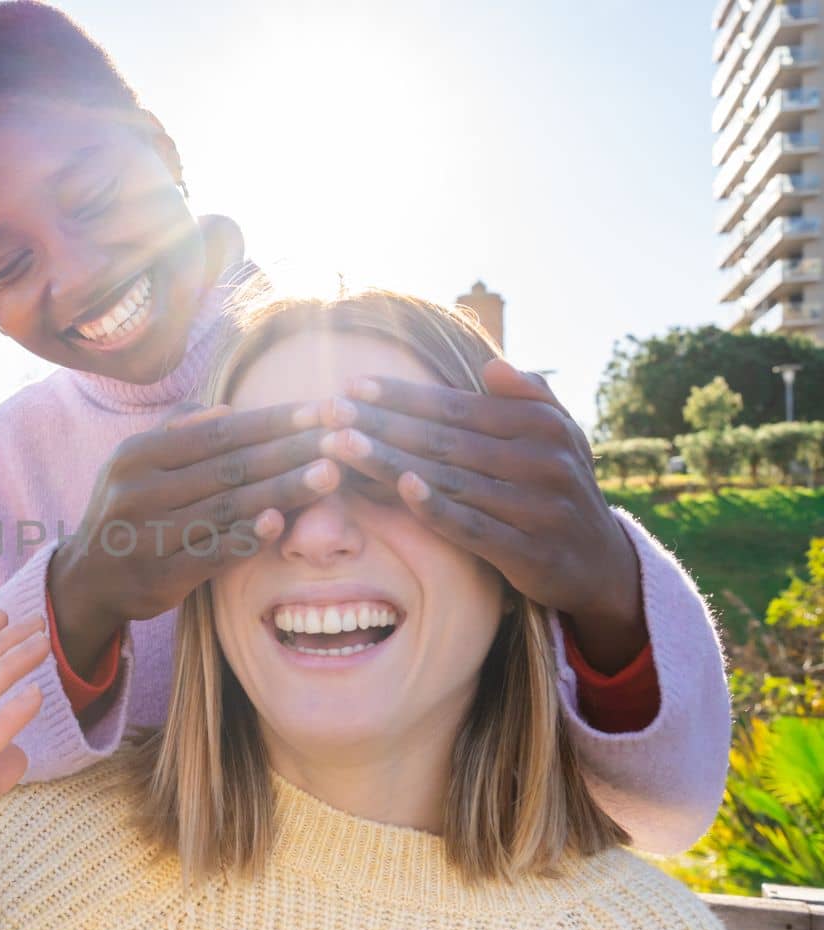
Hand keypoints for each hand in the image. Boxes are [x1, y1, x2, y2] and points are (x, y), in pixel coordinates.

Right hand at [50, 403, 334, 674]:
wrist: (87, 578)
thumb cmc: (127, 510)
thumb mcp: (135, 463)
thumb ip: (177, 433)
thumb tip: (225, 410)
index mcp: (137, 455)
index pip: (218, 432)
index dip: (273, 421)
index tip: (320, 410)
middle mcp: (139, 491)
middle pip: (229, 466)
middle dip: (290, 451)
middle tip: (340, 439)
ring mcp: (148, 535)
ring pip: (227, 507)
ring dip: (282, 490)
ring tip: (328, 476)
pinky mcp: (159, 576)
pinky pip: (211, 553)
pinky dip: (245, 538)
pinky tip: (279, 523)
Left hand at [311, 360, 646, 669]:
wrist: (600, 562)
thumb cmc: (560, 486)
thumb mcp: (560, 436)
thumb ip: (529, 398)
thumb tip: (492, 365)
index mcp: (541, 426)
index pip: (457, 405)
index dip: (403, 395)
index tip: (353, 385)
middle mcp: (542, 462)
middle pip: (444, 439)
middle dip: (382, 423)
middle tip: (329, 411)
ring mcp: (536, 508)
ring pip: (449, 479)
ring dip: (389, 460)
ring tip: (340, 445)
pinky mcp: (528, 552)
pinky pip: (473, 526)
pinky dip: (436, 507)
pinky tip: (400, 488)